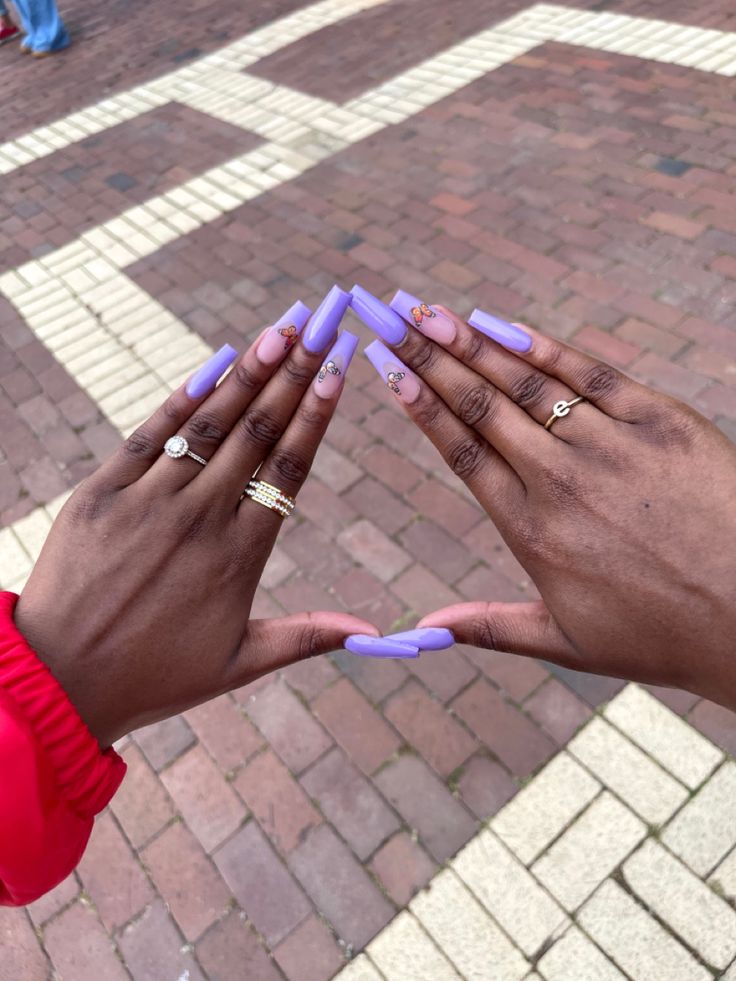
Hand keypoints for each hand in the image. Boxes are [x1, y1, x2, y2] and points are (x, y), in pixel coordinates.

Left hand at [14, 297, 375, 746]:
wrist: (58, 680)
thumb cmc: (156, 676)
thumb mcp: (239, 663)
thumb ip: (307, 636)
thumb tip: (372, 630)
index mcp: (239, 557)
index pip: (289, 470)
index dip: (316, 415)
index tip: (338, 371)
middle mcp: (199, 518)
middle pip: (258, 433)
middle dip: (295, 373)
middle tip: (324, 324)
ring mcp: (148, 501)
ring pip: (209, 424)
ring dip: (250, 373)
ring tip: (283, 328)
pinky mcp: (101, 493)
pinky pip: (149, 434)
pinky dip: (182, 396)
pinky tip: (215, 362)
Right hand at [363, 292, 735, 709]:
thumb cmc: (661, 634)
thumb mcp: (568, 643)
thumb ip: (491, 627)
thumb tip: (425, 631)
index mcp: (531, 530)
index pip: (460, 452)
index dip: (419, 404)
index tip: (386, 368)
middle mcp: (559, 480)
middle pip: (479, 406)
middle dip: (427, 357)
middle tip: (388, 316)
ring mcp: (609, 446)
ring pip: (524, 384)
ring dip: (469, 344)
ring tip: (427, 312)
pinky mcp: (659, 421)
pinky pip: (589, 374)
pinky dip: (541, 348)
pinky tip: (501, 325)